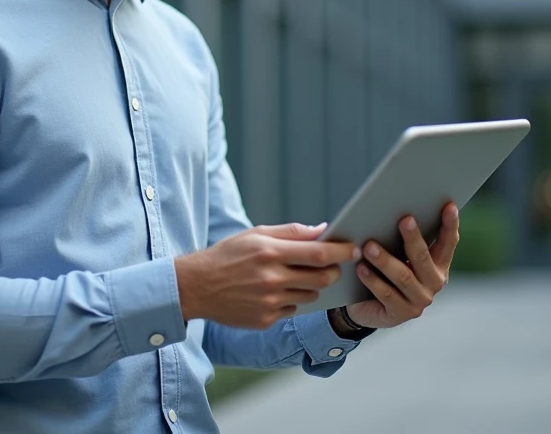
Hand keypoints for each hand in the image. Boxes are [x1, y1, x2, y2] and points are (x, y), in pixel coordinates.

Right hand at [175, 223, 360, 328]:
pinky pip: (292, 310)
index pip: (318, 252)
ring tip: (296, 277)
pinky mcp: (265, 320)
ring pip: (309, 296)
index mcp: (269, 252)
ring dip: (311, 286)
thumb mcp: (255, 234)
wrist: (195, 287)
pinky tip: (275, 292)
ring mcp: (269, 302)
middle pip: (321, 278)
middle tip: (332, 266)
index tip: (354, 248)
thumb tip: (322, 230)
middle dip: (332, 271)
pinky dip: (291, 300)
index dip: (341, 251)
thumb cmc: (227, 255)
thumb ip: (290, 232)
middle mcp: (271, 278)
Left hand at [345, 202, 458, 329]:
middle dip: (413, 238)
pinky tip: (361, 269)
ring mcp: (420, 301)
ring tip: (369, 246)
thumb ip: (403, 240)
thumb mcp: (399, 254)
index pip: (448, 243)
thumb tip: (392, 210)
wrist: (369, 306)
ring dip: (385, 260)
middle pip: (423, 257)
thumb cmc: (386, 272)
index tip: (449, 206)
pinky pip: (387, 294)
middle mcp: (434, 283)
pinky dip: (373, 280)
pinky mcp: (401, 314)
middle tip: (404, 220)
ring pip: (403, 276)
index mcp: (439, 265)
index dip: (450, 225)